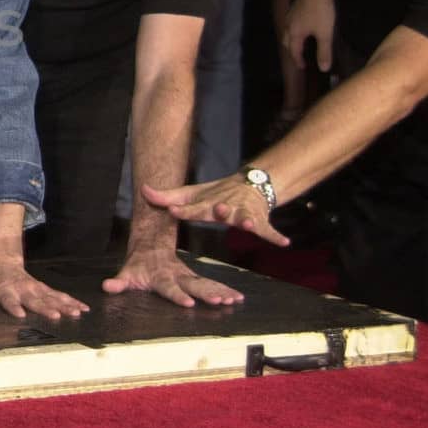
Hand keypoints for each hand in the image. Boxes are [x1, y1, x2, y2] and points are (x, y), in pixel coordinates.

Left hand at [0, 259, 87, 319]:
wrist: (3, 263)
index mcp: (6, 291)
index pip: (9, 300)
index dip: (14, 307)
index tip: (20, 315)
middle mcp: (24, 290)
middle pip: (35, 300)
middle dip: (46, 308)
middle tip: (56, 316)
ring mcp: (36, 289)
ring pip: (51, 297)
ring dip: (64, 305)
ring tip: (76, 313)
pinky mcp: (45, 289)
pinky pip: (59, 295)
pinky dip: (72, 301)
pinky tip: (83, 308)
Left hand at [102, 244, 245, 306]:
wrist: (150, 244)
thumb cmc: (138, 264)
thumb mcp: (126, 273)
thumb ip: (119, 281)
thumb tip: (107, 286)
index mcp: (161, 276)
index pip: (170, 287)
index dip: (178, 295)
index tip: (189, 303)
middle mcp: (177, 275)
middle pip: (193, 285)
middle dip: (207, 293)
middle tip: (220, 302)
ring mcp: (187, 275)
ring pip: (206, 283)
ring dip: (220, 292)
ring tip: (234, 300)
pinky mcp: (194, 277)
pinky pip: (211, 283)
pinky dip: (225, 290)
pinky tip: (238, 298)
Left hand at [143, 180, 291, 247]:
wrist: (247, 185)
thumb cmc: (213, 195)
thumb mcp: (190, 195)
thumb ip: (166, 197)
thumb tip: (142, 190)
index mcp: (206, 205)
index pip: (192, 207)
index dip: (182, 209)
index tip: (171, 210)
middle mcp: (225, 207)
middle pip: (221, 210)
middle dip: (220, 210)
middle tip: (218, 209)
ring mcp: (243, 213)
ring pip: (245, 217)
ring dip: (247, 221)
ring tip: (248, 225)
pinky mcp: (259, 220)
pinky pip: (268, 230)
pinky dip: (276, 236)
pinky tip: (285, 242)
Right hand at [284, 0, 334, 71]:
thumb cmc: (321, 11)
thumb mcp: (325, 33)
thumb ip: (324, 52)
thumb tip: (323, 69)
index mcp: (294, 33)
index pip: (293, 51)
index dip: (298, 61)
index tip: (303, 67)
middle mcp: (288, 25)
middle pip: (286, 42)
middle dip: (292, 51)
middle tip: (301, 57)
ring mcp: (290, 16)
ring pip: (287, 32)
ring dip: (293, 41)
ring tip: (302, 44)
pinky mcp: (294, 9)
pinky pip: (291, 24)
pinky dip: (295, 31)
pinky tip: (304, 28)